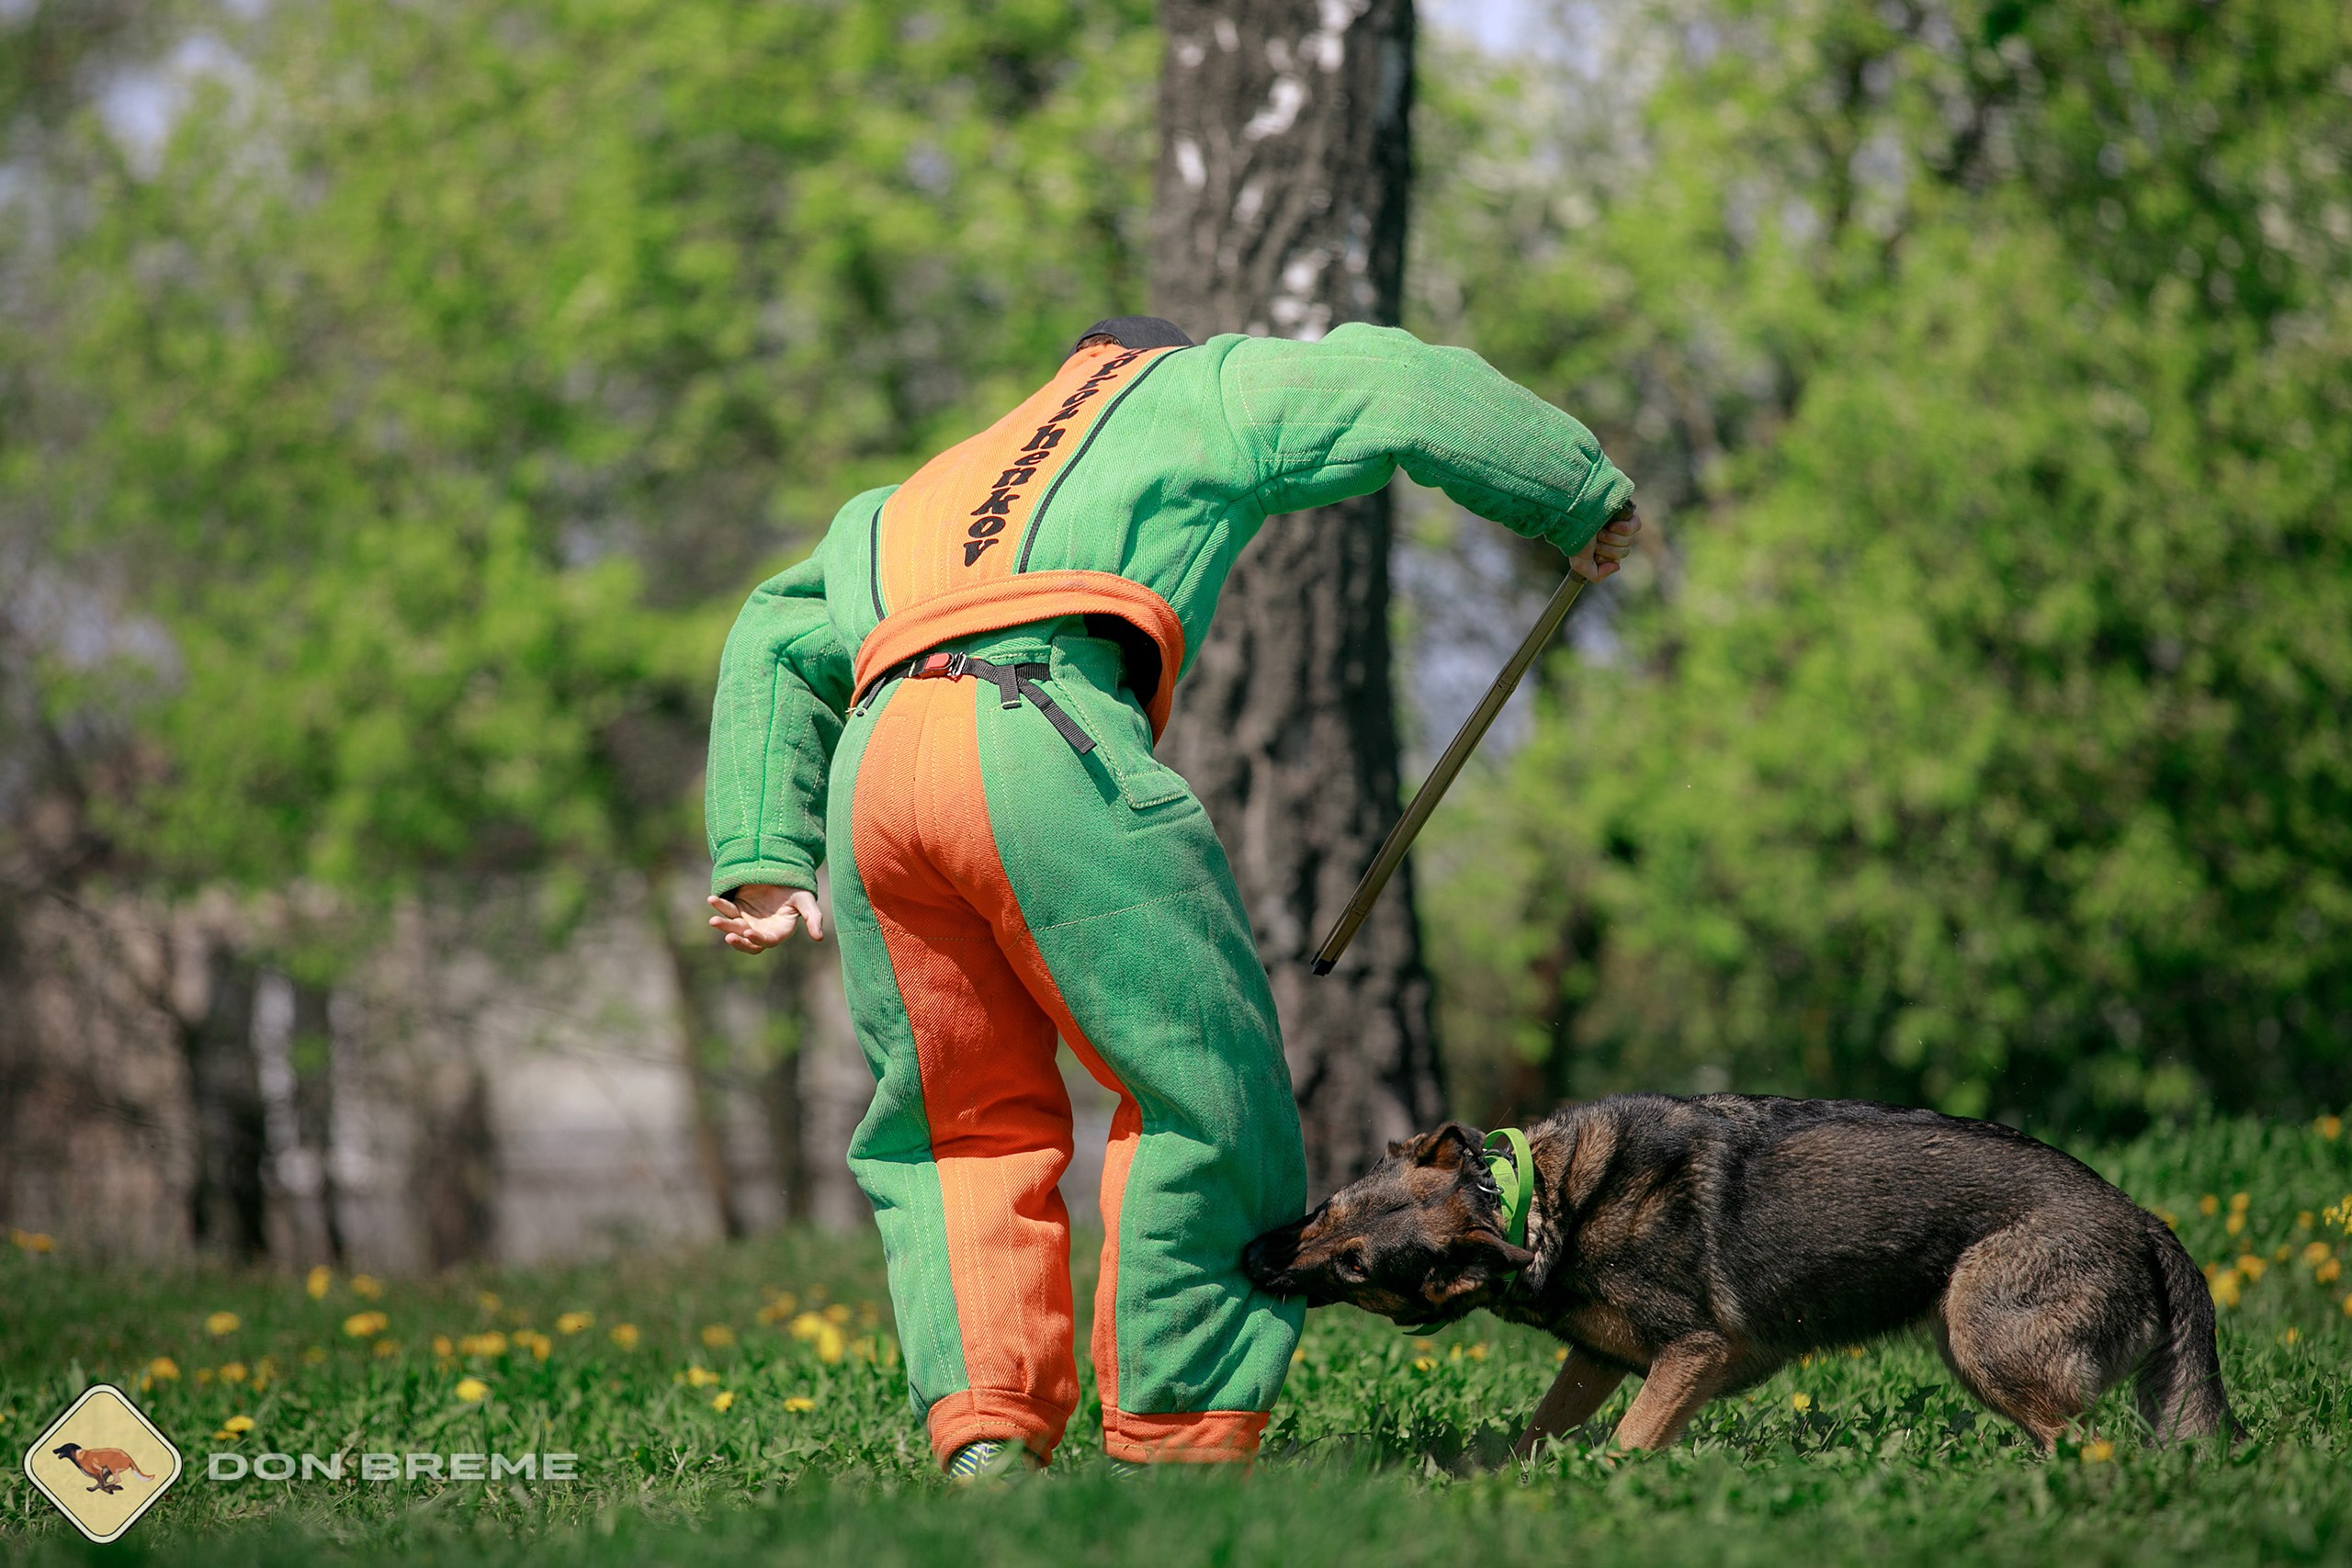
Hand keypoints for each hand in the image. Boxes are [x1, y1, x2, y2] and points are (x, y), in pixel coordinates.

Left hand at [707, 884, 824, 952]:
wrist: (783, 873)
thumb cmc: (797, 888)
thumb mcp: (806, 900)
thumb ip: (813, 918)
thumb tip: (820, 938)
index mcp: (779, 931)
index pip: (768, 941)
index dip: (759, 939)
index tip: (749, 933)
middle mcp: (762, 929)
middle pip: (747, 940)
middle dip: (737, 939)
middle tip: (728, 935)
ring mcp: (749, 920)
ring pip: (734, 927)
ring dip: (724, 925)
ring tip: (713, 920)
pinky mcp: (738, 908)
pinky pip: (727, 909)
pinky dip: (720, 905)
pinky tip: (712, 899)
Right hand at [1568, 500, 1641, 582]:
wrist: (1573, 518)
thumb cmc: (1574, 539)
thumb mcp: (1580, 565)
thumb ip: (1597, 575)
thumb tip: (1617, 566)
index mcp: (1604, 546)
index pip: (1617, 559)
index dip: (1607, 558)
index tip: (1595, 554)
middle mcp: (1613, 535)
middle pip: (1624, 551)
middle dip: (1609, 549)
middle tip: (1596, 540)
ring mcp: (1620, 523)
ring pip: (1629, 541)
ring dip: (1612, 539)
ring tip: (1599, 532)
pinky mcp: (1625, 512)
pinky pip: (1636, 526)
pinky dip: (1625, 529)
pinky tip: (1612, 526)